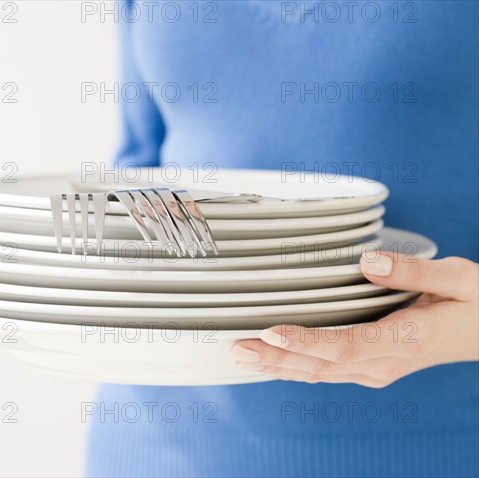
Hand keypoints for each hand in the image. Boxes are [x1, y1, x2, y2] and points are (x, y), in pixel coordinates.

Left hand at [230, 252, 478, 387]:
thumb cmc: (475, 303)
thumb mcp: (458, 279)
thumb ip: (413, 272)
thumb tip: (368, 262)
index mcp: (403, 340)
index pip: (343, 346)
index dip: (303, 342)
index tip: (269, 333)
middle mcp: (384, 362)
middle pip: (320, 366)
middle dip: (275, 358)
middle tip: (236, 348)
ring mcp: (376, 369)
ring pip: (319, 374)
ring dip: (278, 367)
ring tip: (242, 356)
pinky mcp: (371, 367)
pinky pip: (326, 372)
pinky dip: (295, 368)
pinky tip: (272, 362)